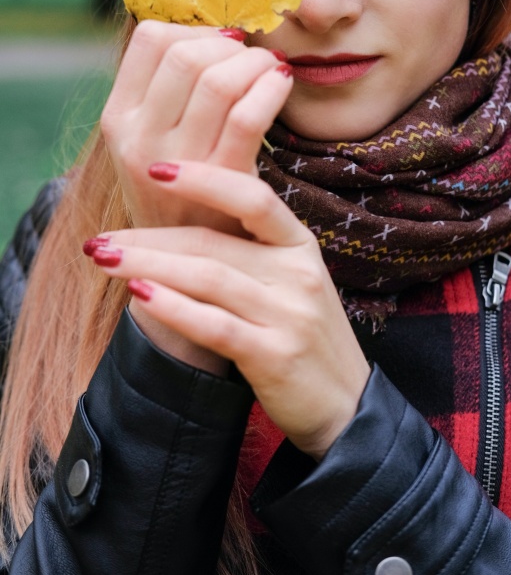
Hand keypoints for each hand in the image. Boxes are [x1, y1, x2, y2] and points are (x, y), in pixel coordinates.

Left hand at [86, 161, 370, 458]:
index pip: (253, 196)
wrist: (347, 405)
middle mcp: (299, 272)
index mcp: (300, 245)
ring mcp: (290, 313)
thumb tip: (183, 219)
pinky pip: (215, 325)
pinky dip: (173, 309)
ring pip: (208, 277)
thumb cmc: (303, 336)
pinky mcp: (275, 355)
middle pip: (214, 242)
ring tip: (104, 260)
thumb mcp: (290, 281)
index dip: (204, 178)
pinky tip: (139, 297)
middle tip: (99, 240)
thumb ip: (248, 250)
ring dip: (148, 266)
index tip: (155, 169)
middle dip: (150, 238)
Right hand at [100, 20, 291, 231]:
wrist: (183, 270)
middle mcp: (138, 138)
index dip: (195, 29)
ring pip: (217, 80)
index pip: (152, 39)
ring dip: (254, 62)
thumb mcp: (152, 144)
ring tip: (271, 69)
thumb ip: (169, 93)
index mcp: (117, 118)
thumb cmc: (180, 195)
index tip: (221, 45)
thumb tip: (217, 33)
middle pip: (186, 55)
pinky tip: (282, 83)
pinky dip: (271, 87)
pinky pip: (247, 116)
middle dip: (229, 45)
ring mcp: (176, 162)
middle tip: (252, 57)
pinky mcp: (220, 181)